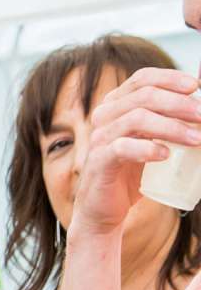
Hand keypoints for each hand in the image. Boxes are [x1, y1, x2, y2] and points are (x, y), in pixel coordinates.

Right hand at [71, 67, 200, 238]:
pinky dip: (148, 149)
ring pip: (137, 119)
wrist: (103, 211)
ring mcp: (99, 139)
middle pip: (144, 96)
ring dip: (172, 127)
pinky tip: (166, 155)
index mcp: (116, 105)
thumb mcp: (151, 141)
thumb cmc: (130, 174)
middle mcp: (104, 116)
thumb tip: (200, 102)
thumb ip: (168, 121)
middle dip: (179, 104)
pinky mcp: (99, 162)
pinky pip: (123, 148)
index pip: (142, 79)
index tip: (196, 86)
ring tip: (196, 139)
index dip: (170, 78)